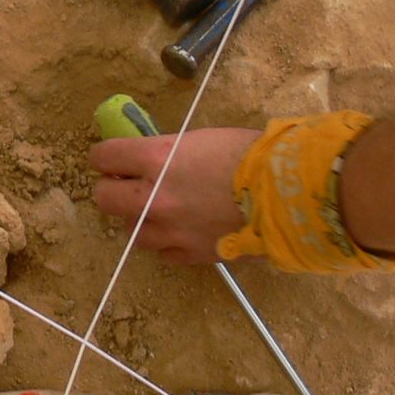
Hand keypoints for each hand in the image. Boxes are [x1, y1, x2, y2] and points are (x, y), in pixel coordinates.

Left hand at [89, 128, 257, 262]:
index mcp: (155, 159)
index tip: (115, 160)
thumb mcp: (200, 140)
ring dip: (141, 219)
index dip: (106, 158)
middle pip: (104, 198)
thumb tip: (152, 159)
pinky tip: (183, 231)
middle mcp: (154, 197)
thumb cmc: (252, 156)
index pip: (103, 157)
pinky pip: (162, 253)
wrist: (291, 195)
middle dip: (113, 190)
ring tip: (162, 212)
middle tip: (131, 186)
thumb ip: (168, 153)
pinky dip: (167, 242)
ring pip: (131, 231)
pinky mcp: (191, 254)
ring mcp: (171, 230)